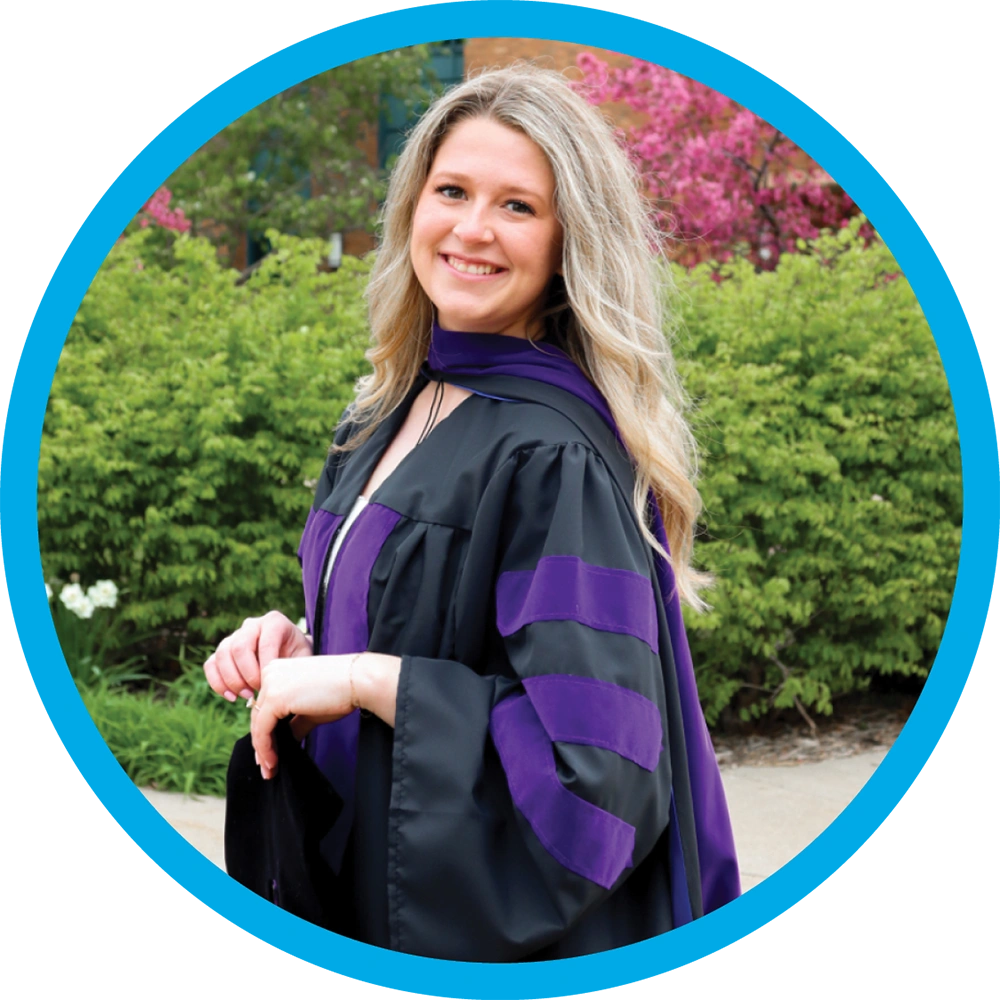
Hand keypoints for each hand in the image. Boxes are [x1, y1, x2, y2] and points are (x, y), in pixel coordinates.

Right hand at [204, 611, 311, 702]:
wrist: (291, 653)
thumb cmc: (298, 656)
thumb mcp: (303, 658)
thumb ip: (293, 667)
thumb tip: (279, 687)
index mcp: (274, 622)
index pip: (264, 642)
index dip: (264, 667)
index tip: (270, 686)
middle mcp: (252, 625)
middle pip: (238, 647)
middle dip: (246, 674)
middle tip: (257, 693)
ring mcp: (234, 636)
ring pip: (221, 654)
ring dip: (231, 680)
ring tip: (247, 696)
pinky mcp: (223, 650)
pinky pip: (211, 664)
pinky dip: (217, 683)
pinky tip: (232, 697)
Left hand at [250, 654, 357, 778]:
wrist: (357, 680)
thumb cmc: (340, 691)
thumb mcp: (310, 709)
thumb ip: (293, 723)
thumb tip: (284, 741)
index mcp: (277, 669)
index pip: (264, 705)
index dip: (265, 731)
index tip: (268, 753)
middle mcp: (269, 672)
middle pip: (258, 714)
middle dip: (261, 743)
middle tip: (266, 766)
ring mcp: (271, 684)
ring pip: (258, 723)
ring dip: (263, 750)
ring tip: (270, 769)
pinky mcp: (275, 698)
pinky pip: (263, 729)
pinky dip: (266, 748)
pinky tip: (273, 761)